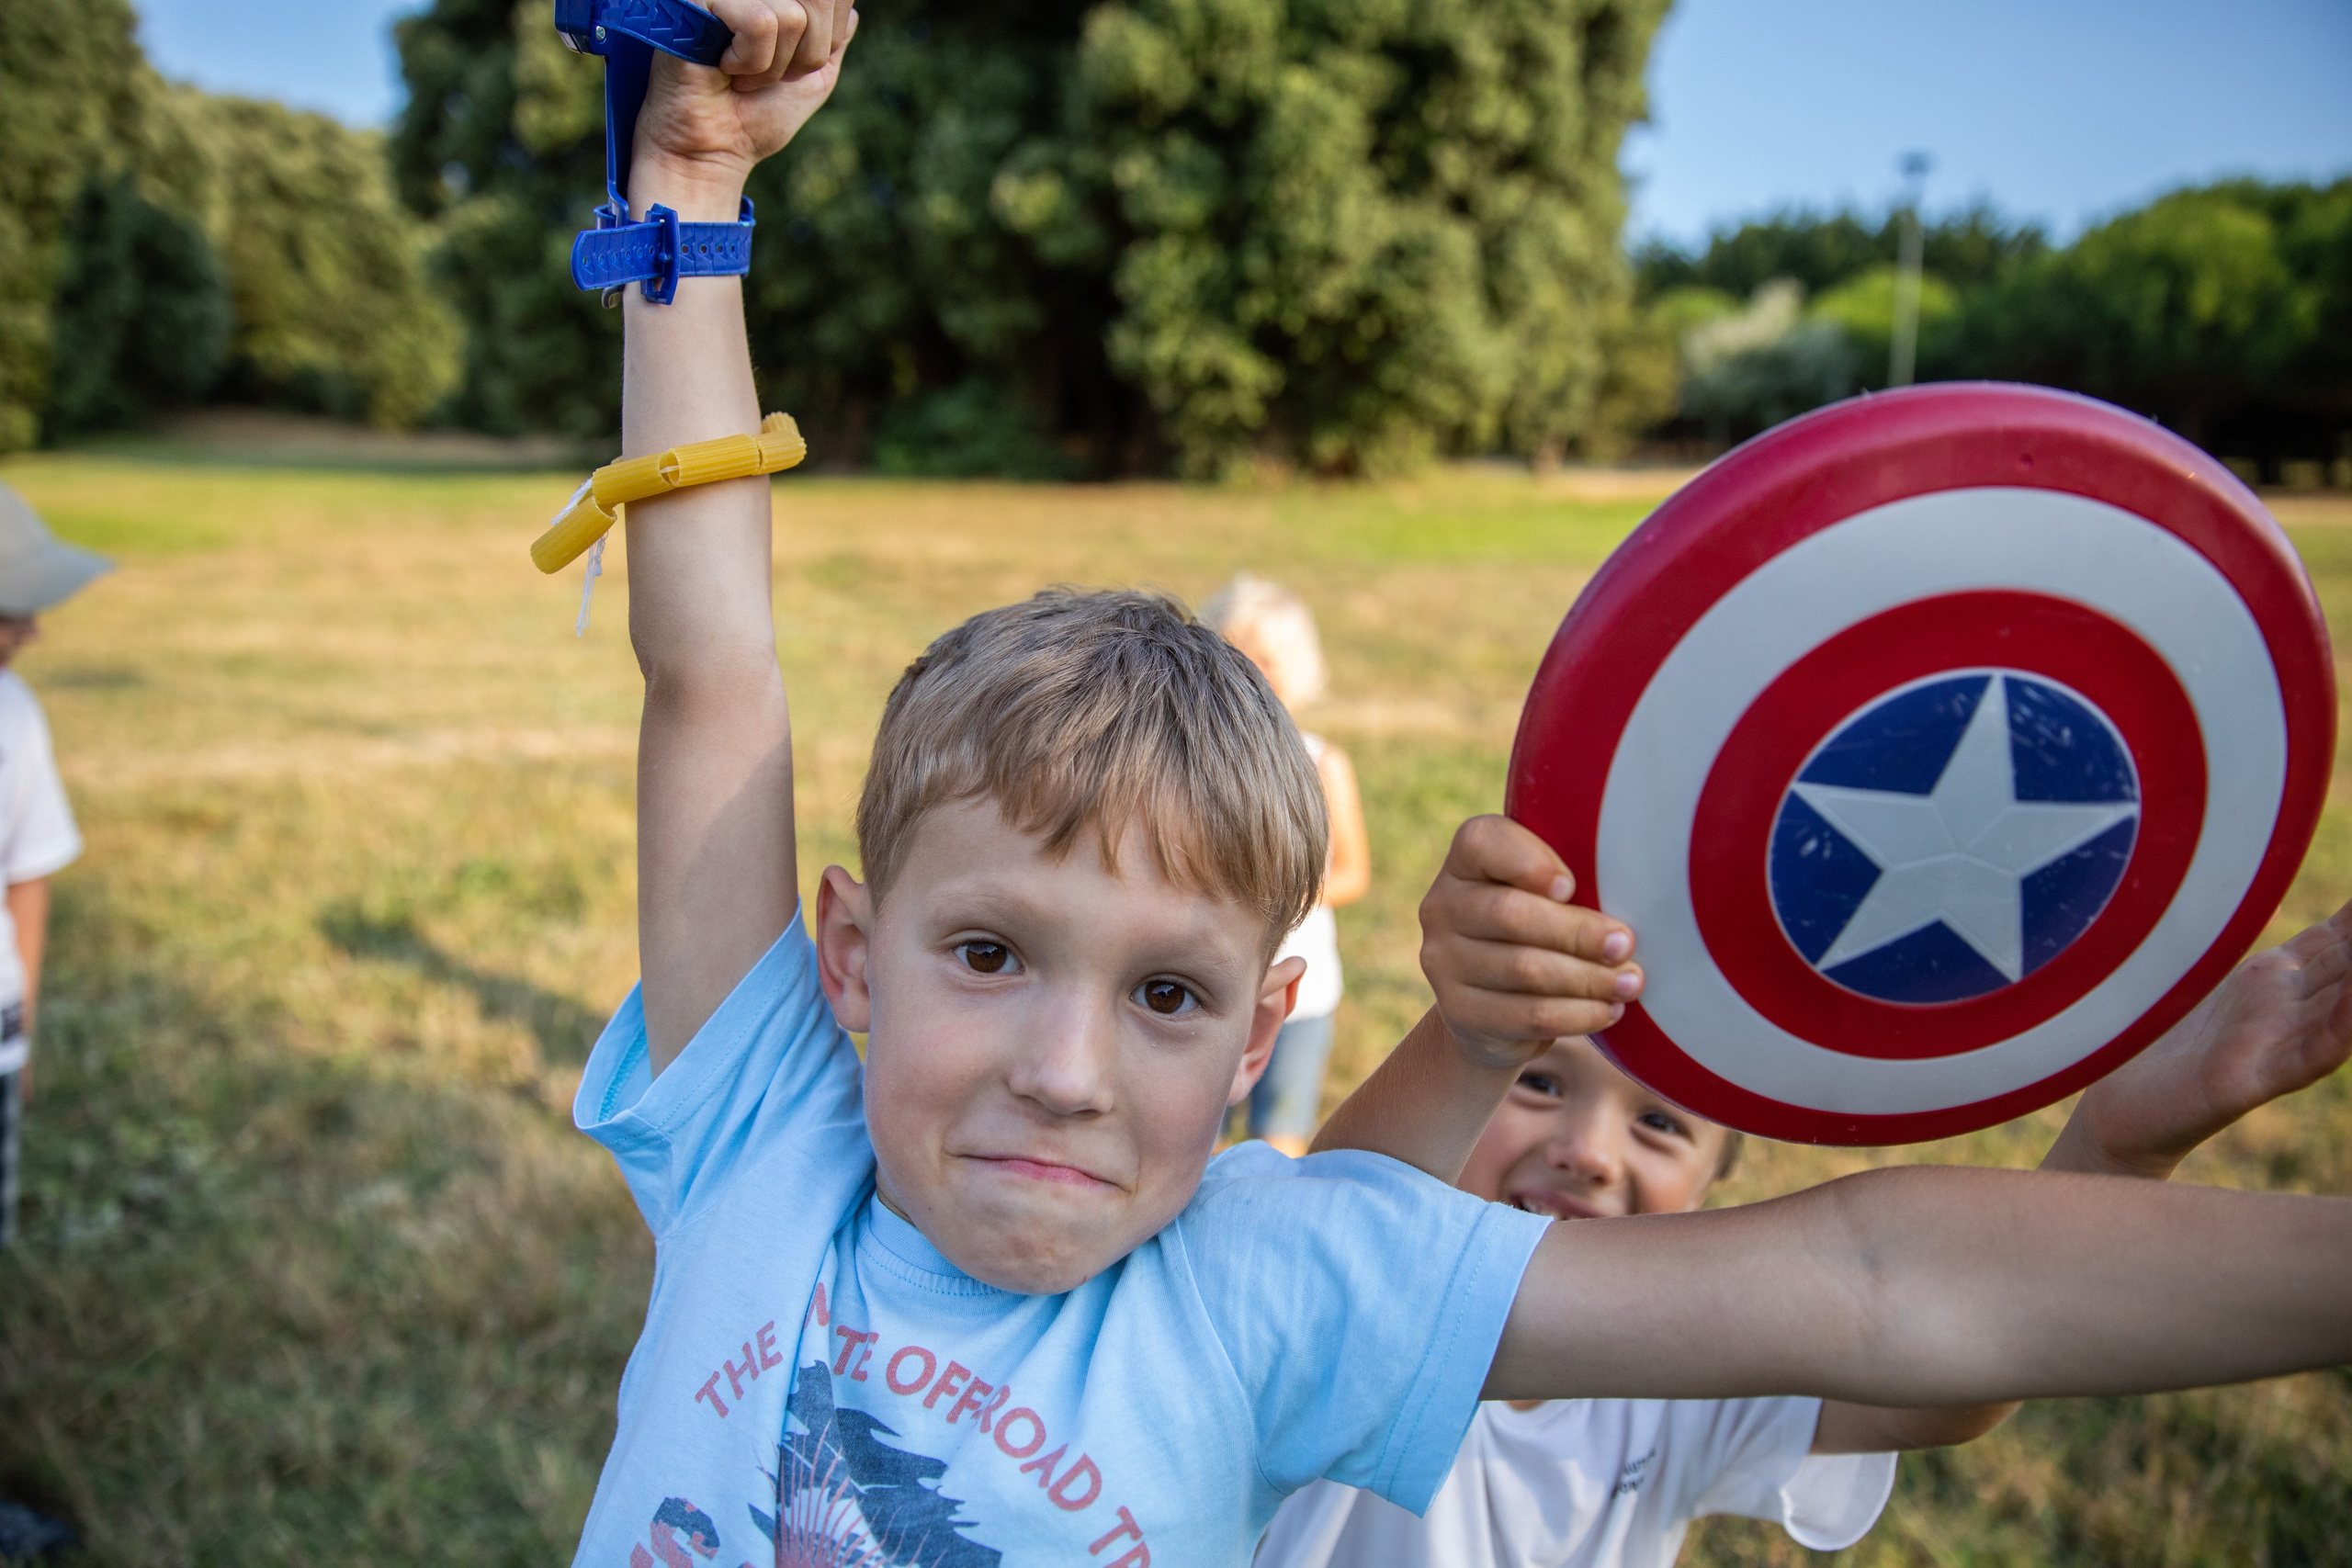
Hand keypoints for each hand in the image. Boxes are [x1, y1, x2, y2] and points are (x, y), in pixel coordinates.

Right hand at [629, 0, 857, 212]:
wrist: (711, 150)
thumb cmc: (754, 116)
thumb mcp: (811, 78)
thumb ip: (834, 40)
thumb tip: (851, 10)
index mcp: (772, 1)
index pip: (832, 0)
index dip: (825, 42)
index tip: (790, 69)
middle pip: (820, 3)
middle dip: (805, 57)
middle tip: (765, 76)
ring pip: (791, 17)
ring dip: (772, 66)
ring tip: (739, 75)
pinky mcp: (700, 0)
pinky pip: (761, 23)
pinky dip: (750, 61)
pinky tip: (723, 67)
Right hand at [1419, 815, 1640, 1069]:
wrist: (1494, 1007)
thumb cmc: (1538, 930)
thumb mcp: (1546, 894)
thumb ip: (1567, 882)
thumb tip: (1631, 902)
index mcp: (1464, 862)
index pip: (1483, 842)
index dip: (1528, 862)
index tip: (1570, 886)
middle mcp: (1442, 906)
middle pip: (1511, 915)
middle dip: (1578, 932)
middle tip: (1625, 945)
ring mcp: (1443, 962)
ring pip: (1525, 970)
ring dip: (1588, 979)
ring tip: (1629, 982)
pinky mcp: (1460, 1013)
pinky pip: (1529, 1015)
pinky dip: (1578, 1014)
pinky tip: (1608, 1011)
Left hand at [2056, 898, 2351, 1178]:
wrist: (2127, 1109)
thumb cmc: (2178, 1038)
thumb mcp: (2243, 979)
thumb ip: (2298, 950)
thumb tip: (2327, 909)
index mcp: (2287, 972)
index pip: (2349, 930)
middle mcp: (2294, 1003)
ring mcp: (2278, 1041)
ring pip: (2351, 1003)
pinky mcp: (2252, 1079)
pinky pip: (2312, 1050)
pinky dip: (2345, 1024)